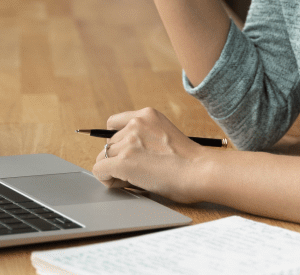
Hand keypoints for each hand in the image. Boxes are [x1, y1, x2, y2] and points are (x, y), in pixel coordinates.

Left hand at [92, 107, 206, 203]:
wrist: (199, 171)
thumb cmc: (189, 161)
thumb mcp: (165, 133)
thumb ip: (145, 136)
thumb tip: (125, 152)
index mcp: (147, 115)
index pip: (114, 122)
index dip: (118, 141)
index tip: (126, 153)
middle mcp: (135, 124)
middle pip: (109, 143)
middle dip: (117, 158)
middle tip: (135, 172)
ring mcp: (129, 142)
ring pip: (103, 156)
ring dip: (112, 169)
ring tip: (132, 179)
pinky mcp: (124, 161)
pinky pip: (99, 169)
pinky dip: (107, 179)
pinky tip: (123, 184)